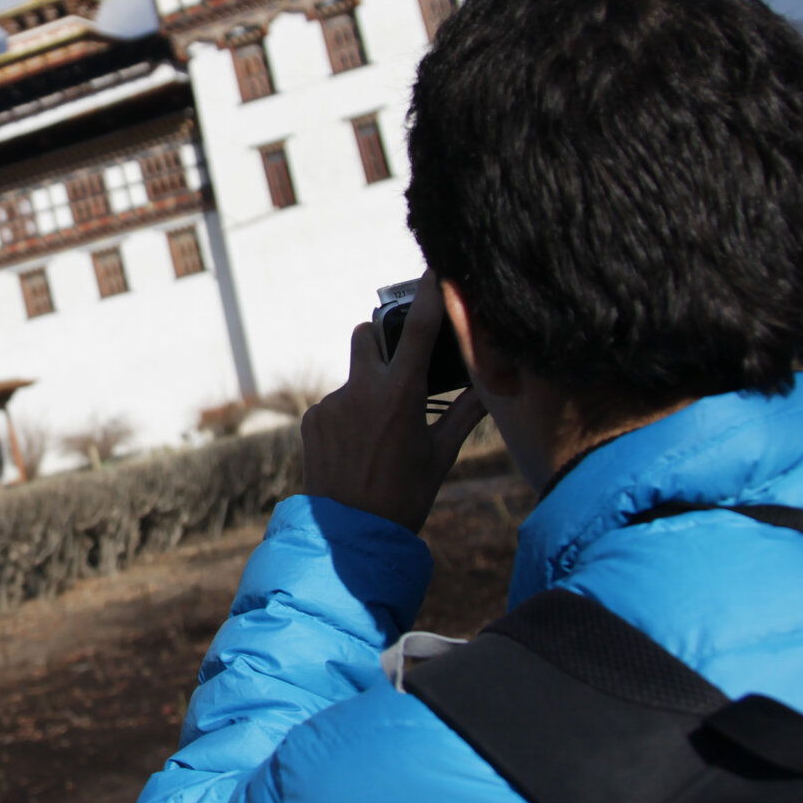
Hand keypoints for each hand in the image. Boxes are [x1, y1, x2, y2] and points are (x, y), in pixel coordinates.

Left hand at [300, 275, 488, 536]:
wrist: (351, 534)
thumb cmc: (405, 496)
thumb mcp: (442, 455)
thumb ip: (466, 413)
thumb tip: (490, 386)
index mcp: (401, 396)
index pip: (418, 329)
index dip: (428, 293)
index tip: (434, 267)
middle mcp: (362, 391)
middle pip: (368, 333)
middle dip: (382, 337)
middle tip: (398, 364)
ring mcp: (332, 403)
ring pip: (354, 377)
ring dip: (368, 390)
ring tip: (379, 435)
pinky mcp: (312, 419)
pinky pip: (334, 403)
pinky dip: (348, 416)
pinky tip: (357, 448)